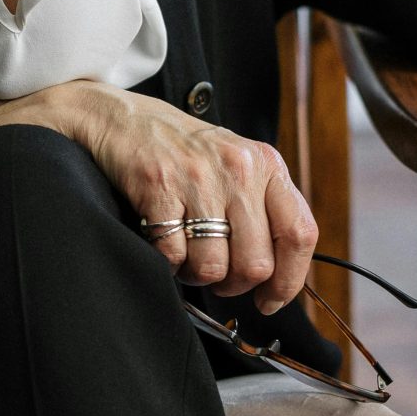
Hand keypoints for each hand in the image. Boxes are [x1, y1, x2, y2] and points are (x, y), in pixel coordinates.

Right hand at [0, 80, 317, 315]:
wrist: (117, 116)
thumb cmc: (178, 150)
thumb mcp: (234, 165)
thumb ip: (261, 208)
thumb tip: (277, 277)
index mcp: (266, 164)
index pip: (299, 234)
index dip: (288, 280)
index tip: (270, 299)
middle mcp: (239, 167)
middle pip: (256, 263)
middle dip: (232, 283)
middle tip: (213, 274)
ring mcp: (198, 175)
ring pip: (214, 266)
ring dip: (195, 275)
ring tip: (183, 253)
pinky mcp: (159, 185)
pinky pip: (174, 255)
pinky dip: (166, 261)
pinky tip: (160, 239)